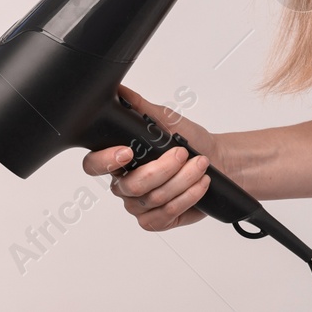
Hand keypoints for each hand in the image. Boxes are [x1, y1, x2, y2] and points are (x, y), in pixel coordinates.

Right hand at [81, 84, 218, 230]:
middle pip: (131, 185)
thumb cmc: (191, 140)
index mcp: (119, 159)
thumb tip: (120, 91)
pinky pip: (165, 214)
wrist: (217, 161)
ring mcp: (139, 205)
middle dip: (163, 168)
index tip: (128, 151)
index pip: (94, 165)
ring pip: (153, 198)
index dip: (106, 161)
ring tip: (200, 164)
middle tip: (183, 153)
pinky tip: (200, 183)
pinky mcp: (156, 221)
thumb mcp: (167, 119)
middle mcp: (124, 184)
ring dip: (183, 179)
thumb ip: (141, 107)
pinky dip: (187, 196)